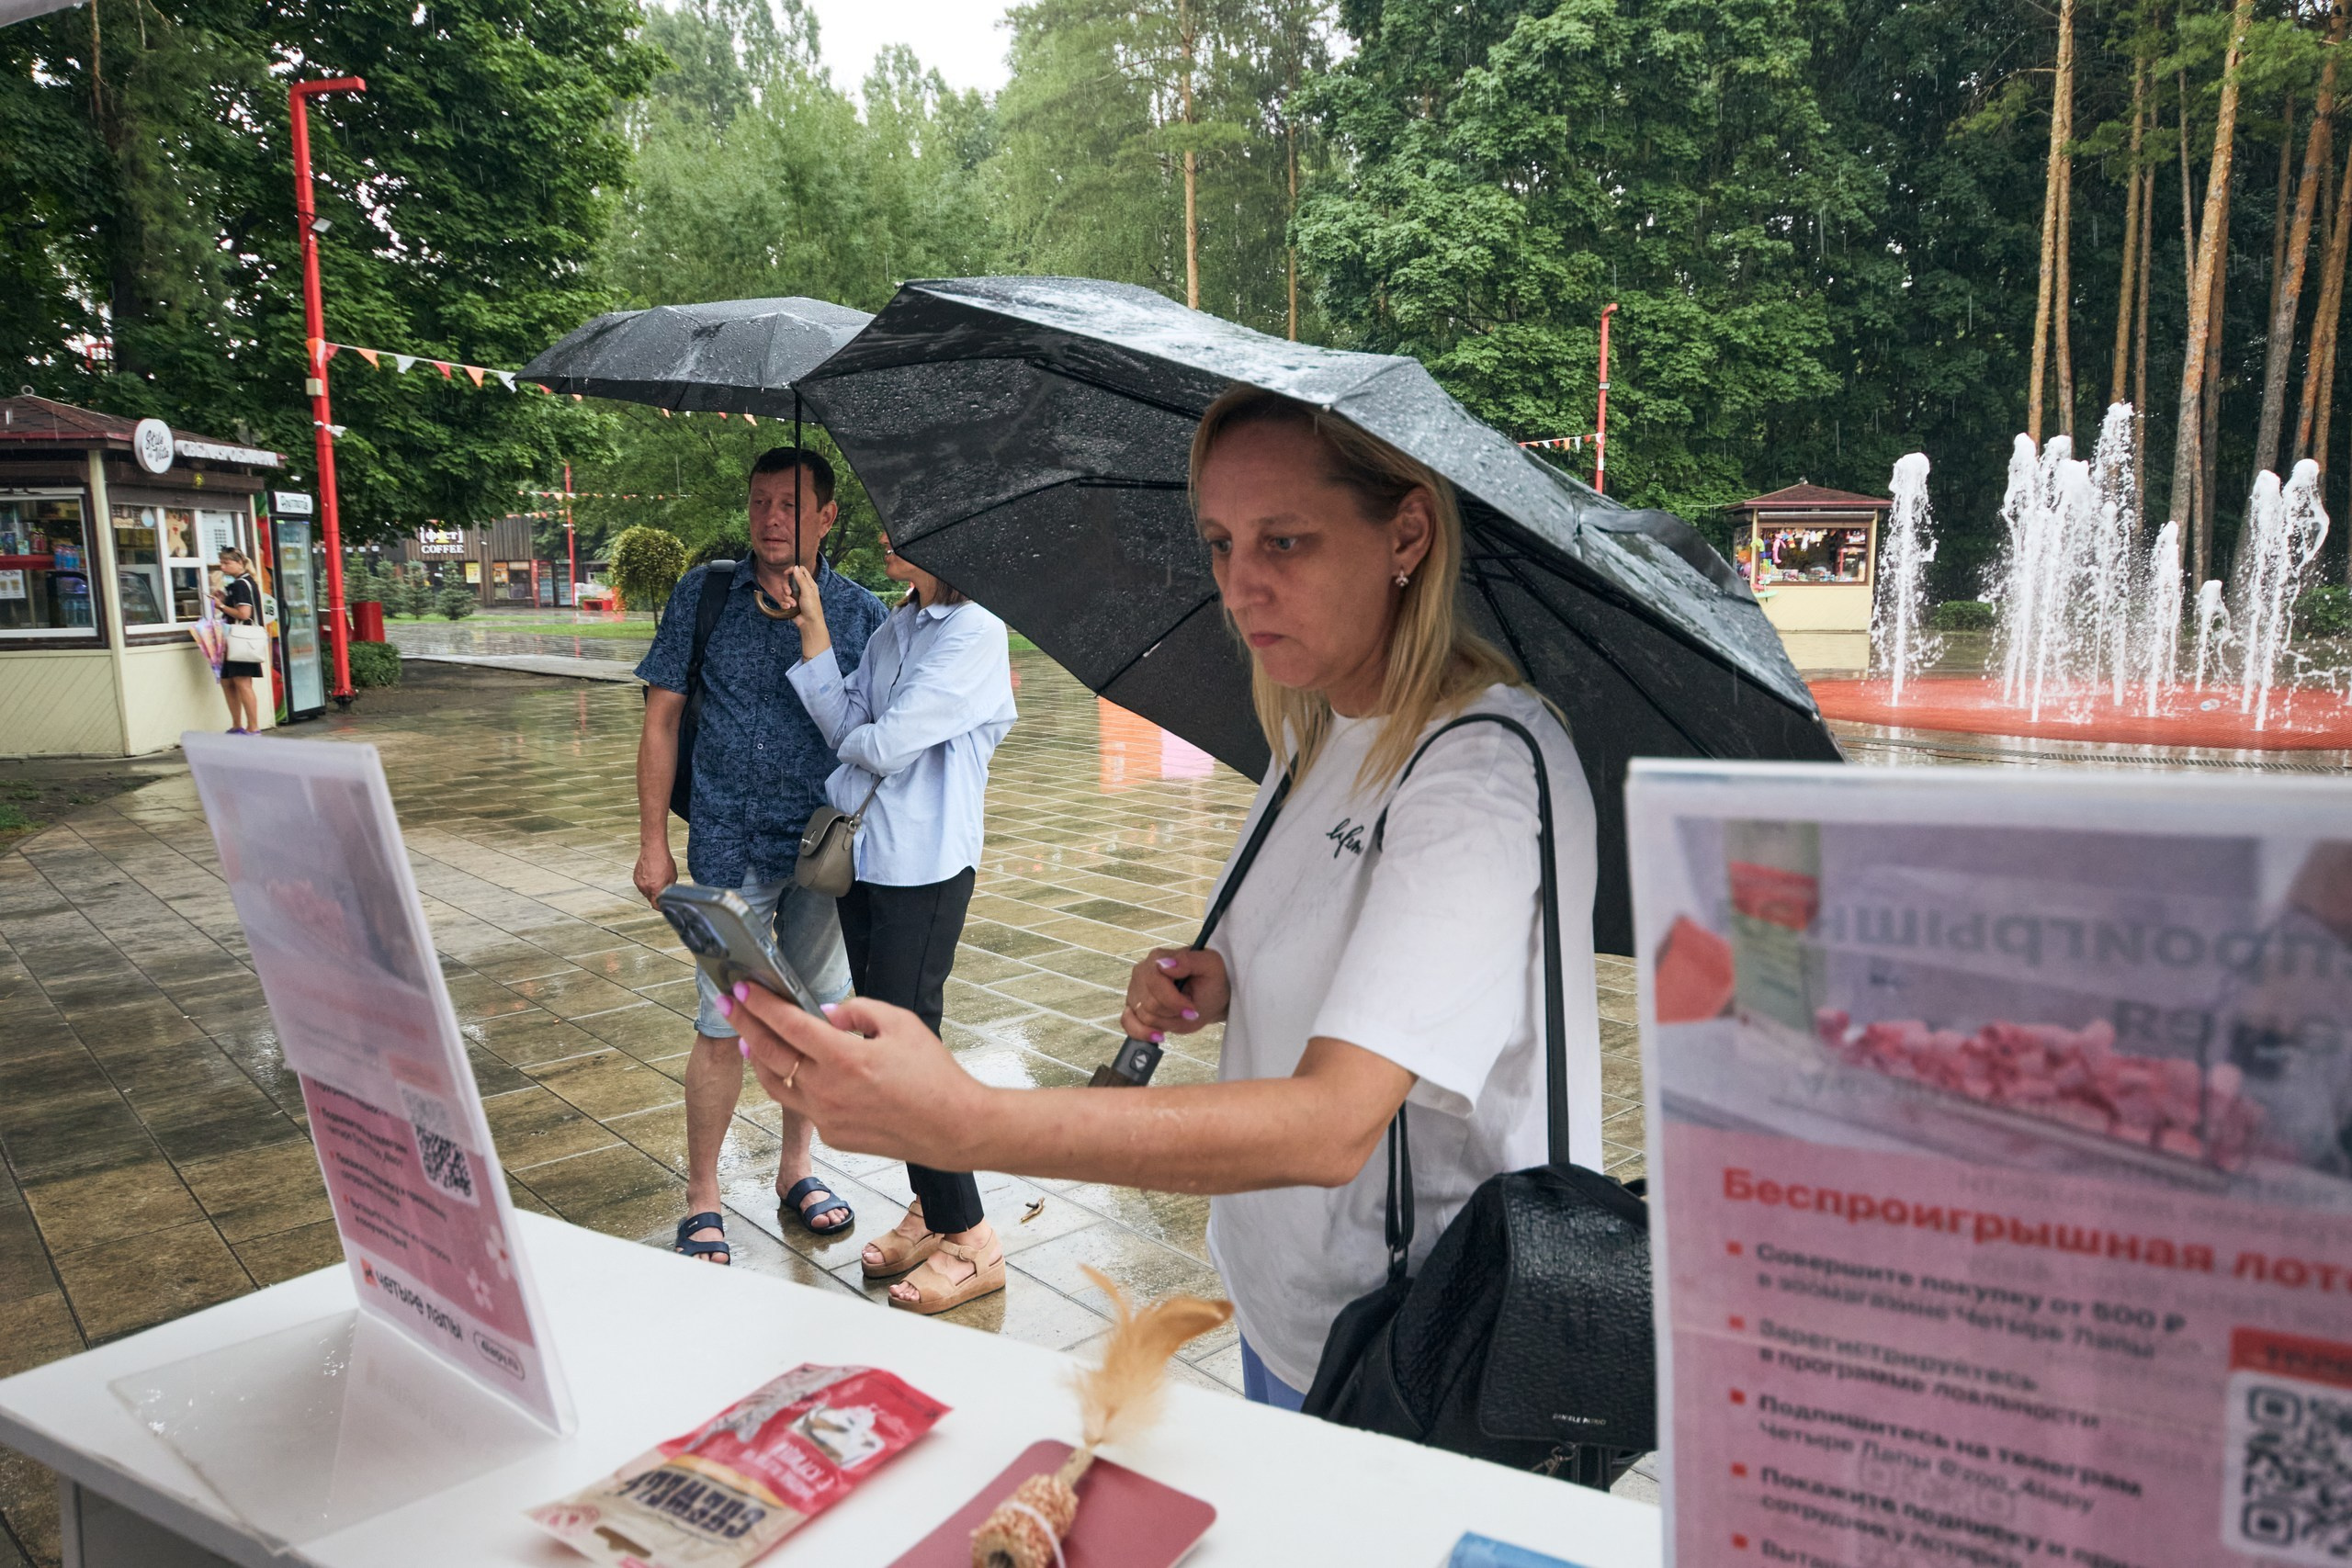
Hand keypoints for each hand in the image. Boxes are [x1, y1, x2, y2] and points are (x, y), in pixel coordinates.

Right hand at [632, 841, 677, 907]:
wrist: (653, 849)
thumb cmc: (663, 860)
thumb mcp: (672, 877)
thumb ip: (669, 888)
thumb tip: (668, 894)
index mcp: (655, 889)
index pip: (655, 906)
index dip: (660, 907)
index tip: (663, 906)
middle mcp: (645, 888)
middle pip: (650, 899)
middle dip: (656, 896)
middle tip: (662, 888)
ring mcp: (639, 883)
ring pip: (645, 892)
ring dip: (650, 889)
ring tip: (657, 878)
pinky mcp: (635, 877)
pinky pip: (641, 885)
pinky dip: (646, 882)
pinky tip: (651, 875)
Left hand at [727, 987, 985, 1166]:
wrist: (952, 1128)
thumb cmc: (933, 1074)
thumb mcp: (902, 1025)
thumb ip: (859, 1012)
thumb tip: (827, 1015)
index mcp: (845, 1058)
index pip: (789, 1025)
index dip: (762, 1004)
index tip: (743, 988)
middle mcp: (827, 1090)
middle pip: (771, 1053)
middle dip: (745, 1023)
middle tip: (728, 1004)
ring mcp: (825, 1117)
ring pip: (776, 1084)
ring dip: (759, 1058)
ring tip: (750, 1038)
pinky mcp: (831, 1136)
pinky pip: (802, 1105)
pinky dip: (793, 1084)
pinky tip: (795, 1070)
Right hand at [787, 564, 829, 658]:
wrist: (809, 623)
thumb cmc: (812, 608)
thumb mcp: (807, 591)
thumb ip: (801, 579)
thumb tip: (796, 567)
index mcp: (809, 583)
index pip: (800, 571)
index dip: (793, 570)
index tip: (786, 573)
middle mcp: (801, 588)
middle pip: (789, 580)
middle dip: (786, 586)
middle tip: (789, 592)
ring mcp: (795, 596)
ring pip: (784, 591)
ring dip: (787, 598)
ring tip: (792, 604)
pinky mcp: (790, 603)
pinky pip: (783, 600)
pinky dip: (784, 604)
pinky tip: (789, 608)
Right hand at [1119, 946, 1228, 1040]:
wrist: (1210, 997)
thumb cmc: (1211, 980)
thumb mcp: (1211, 966)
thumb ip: (1189, 960)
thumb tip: (1163, 964)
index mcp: (1158, 958)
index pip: (1155, 983)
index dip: (1174, 1001)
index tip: (1192, 1010)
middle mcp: (1141, 973)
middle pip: (1149, 1004)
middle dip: (1172, 1013)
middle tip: (1189, 1012)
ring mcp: (1135, 991)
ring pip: (1143, 1017)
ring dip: (1166, 1022)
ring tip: (1179, 1015)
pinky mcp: (1133, 1008)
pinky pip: (1128, 1024)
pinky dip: (1142, 1033)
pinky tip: (1158, 1035)